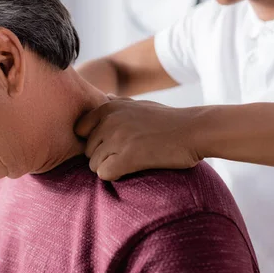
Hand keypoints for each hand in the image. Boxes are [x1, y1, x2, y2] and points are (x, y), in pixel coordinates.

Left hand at [74, 95, 201, 180]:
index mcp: (108, 106)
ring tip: (134, 160)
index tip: (111, 145)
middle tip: (128, 154)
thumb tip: (103, 97)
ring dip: (111, 167)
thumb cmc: (167, 120)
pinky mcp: (128, 156)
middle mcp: (109, 119)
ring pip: (94, 164)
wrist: (194, 130)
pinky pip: (104, 174)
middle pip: (87, 150)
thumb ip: (116, 103)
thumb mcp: (137, 104)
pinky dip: (117, 175)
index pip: (79, 130)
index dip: (93, 141)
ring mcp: (117, 137)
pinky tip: (134, 168)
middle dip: (103, 156)